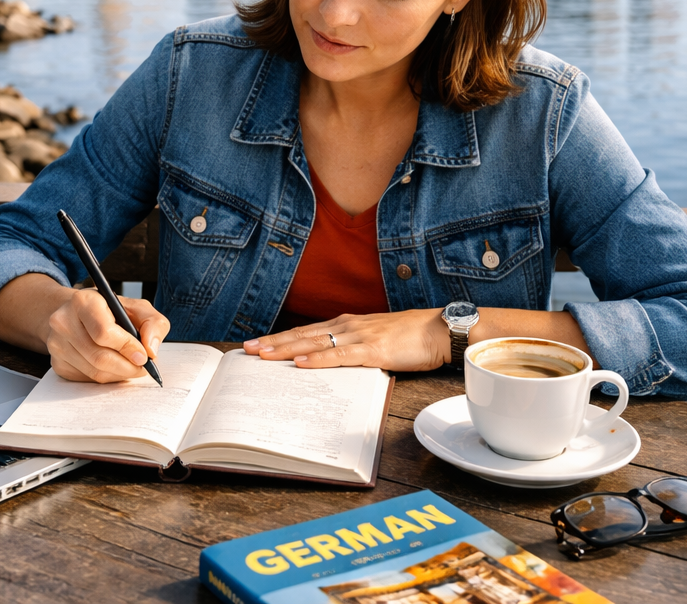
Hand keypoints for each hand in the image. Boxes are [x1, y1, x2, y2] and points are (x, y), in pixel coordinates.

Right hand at [44, 288, 169, 382]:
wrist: (78, 314)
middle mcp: (64, 322)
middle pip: (99, 357)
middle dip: (127, 366)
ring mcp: (57, 344)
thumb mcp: (136, 307)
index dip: (127, 347)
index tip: (144, 356)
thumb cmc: (109, 310)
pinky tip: (114, 367)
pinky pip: (87, 379)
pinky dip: (107, 377)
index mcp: (83, 301)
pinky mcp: (58, 363)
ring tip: (131, 366)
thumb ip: (153, 323)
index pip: (104, 332)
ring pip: (94, 372)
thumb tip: (151, 350)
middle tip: (142, 367)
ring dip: (119, 374)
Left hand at [243, 310, 448, 370]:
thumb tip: (330, 360)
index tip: (256, 344)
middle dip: (272, 342)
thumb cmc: (410, 338)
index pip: (305, 331)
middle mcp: (348, 325)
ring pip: (314, 343)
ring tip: (262, 355)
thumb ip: (352, 348)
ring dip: (285, 349)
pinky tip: (300, 363)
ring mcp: (359, 336)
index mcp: (347, 324)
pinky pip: (339, 356)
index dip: (279, 337)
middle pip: (302, 334)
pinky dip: (317, 359)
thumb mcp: (374, 340)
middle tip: (246, 350)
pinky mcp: (373, 350)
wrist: (439, 330)